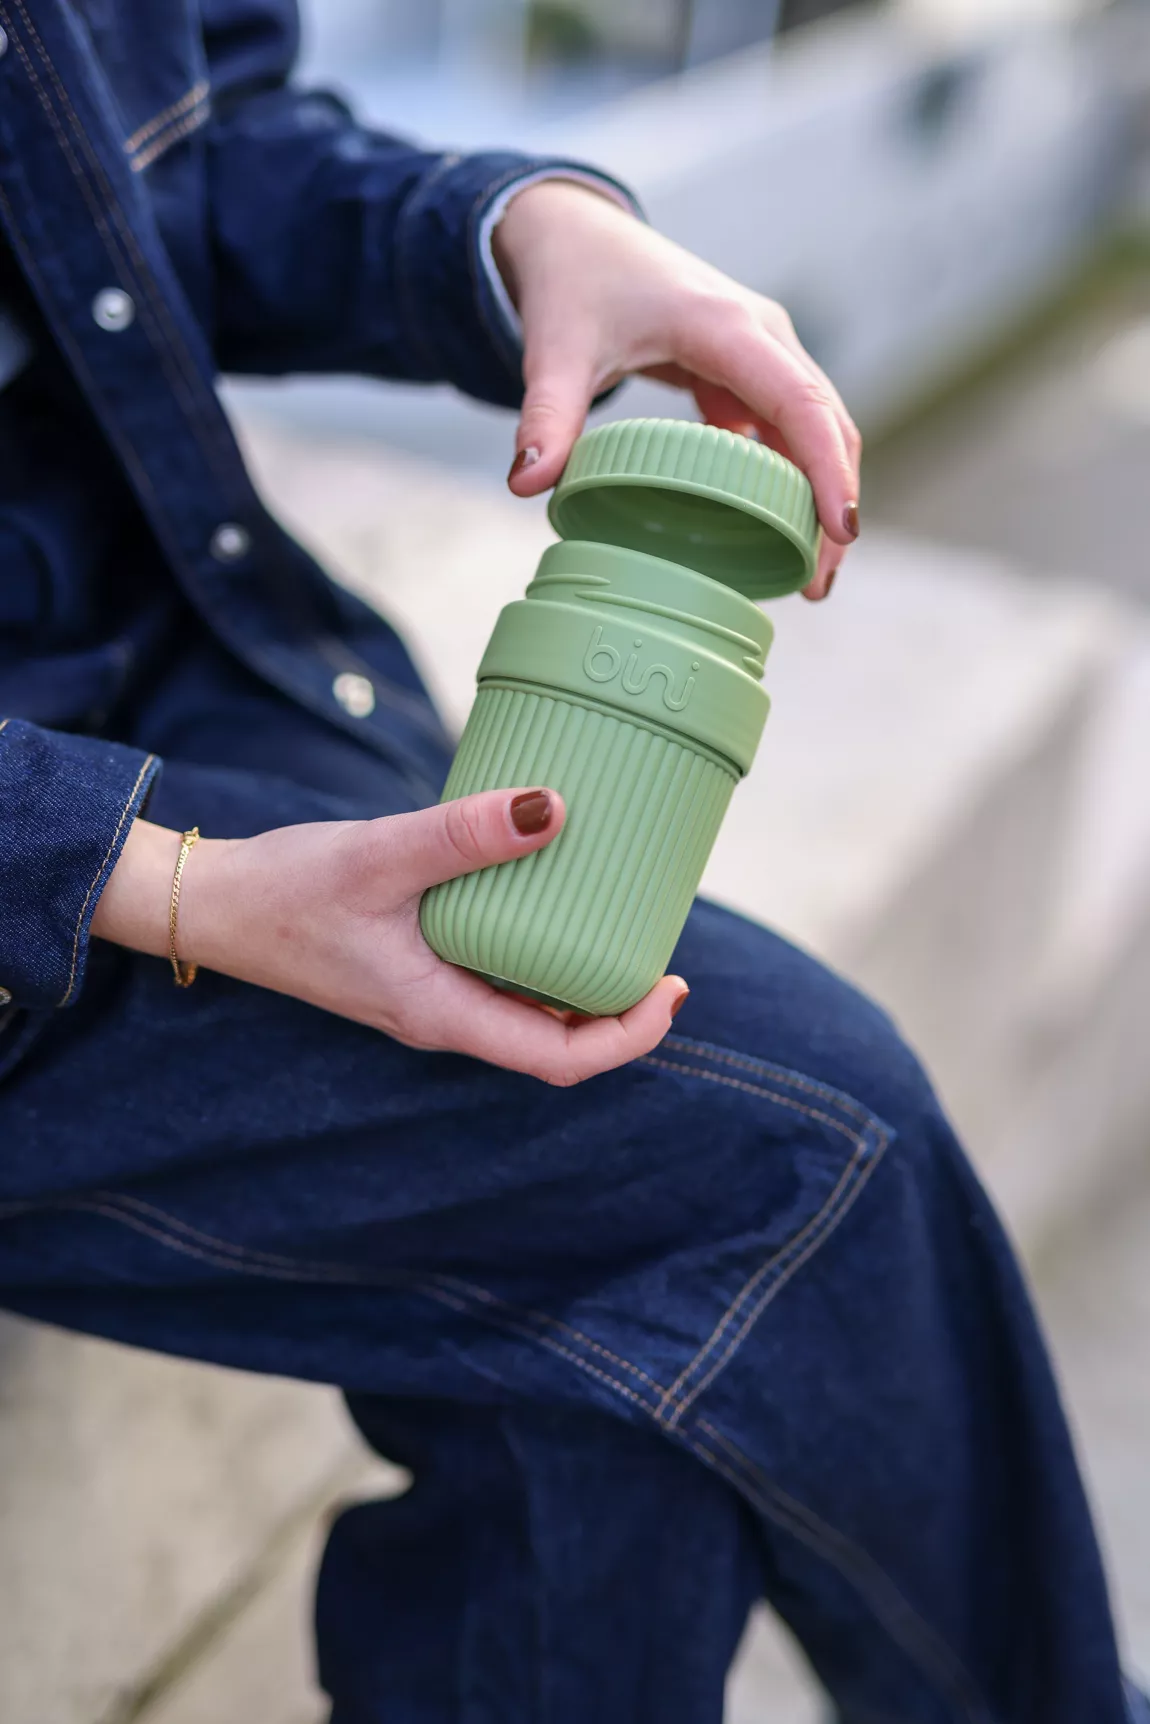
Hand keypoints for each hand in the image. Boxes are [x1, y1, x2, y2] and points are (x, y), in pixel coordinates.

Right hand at [90, 791, 687, 1085]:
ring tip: (623, 923)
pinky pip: (494, 971)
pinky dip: (536, 948)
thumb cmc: (286, 892)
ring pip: (526, 1007)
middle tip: (663, 950)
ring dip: (579, 980)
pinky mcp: (415, 964)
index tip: (673, 989)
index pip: (559, 1058)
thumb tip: (555, 808)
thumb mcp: (380, 858)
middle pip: (553, 1039)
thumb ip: (464, 836)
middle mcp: (443, 1016)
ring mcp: (429, 993)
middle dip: (619, 1009)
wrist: (211, 905)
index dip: (629, 1036)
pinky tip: (548, 894)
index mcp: (443, 1014)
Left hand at [493, 179, 860, 599]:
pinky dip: (788, 479)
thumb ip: (546, 416)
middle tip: (818, 584)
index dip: (826, 469)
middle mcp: (761, 336)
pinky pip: (785, 429)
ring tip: (806, 575)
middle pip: (826, 423)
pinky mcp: (746, 370)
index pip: (800, 404)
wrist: (575, 233)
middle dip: (833, 501)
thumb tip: (526, 485)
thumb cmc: (574, 282)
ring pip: (815, 428)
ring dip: (818, 494)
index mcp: (726, 327)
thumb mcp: (556, 349)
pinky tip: (772, 532)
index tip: (839, 531)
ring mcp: (760, 351)